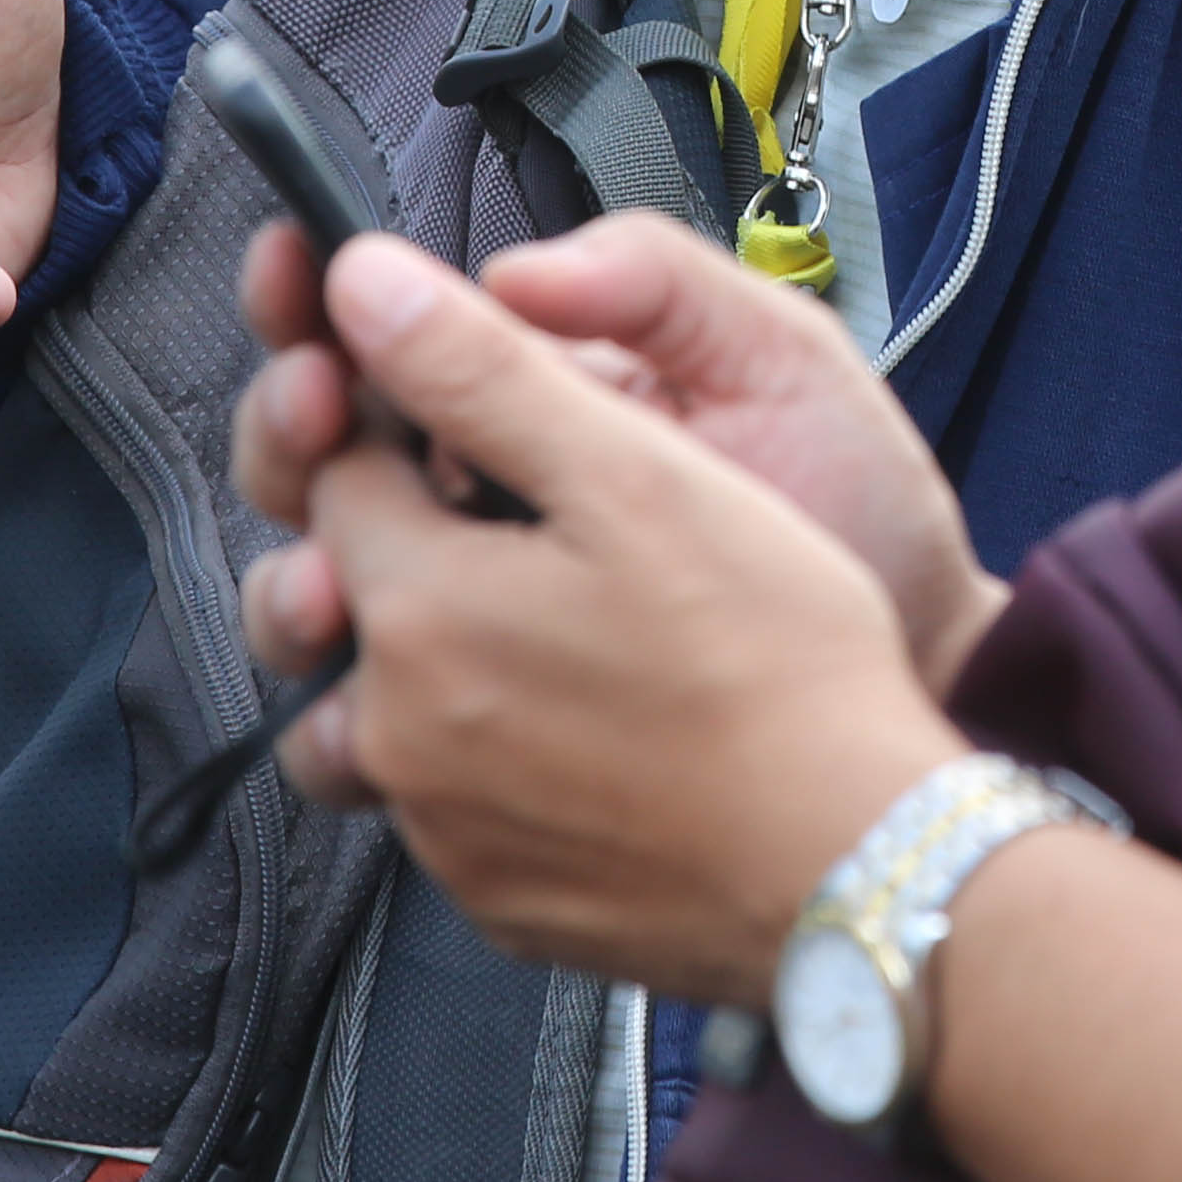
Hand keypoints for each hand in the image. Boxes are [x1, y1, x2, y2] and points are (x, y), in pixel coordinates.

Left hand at [233, 235, 968, 1006]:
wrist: (857, 861)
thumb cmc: (772, 659)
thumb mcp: (635, 472)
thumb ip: (482, 370)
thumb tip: (360, 286)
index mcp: (417, 606)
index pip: (333, 466)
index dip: (369, 393)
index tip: (410, 357)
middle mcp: (395, 731)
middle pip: (324, 586)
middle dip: (360, 512)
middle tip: (446, 473)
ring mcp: (443, 828)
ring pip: (361, 709)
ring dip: (395, 645)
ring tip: (485, 598)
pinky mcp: (498, 895)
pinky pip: (438, 801)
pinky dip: (471, 743)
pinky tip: (560, 706)